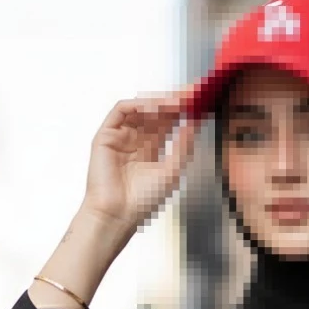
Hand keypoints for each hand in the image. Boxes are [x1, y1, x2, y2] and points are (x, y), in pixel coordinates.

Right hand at [82, 87, 197, 228]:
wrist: (118, 215)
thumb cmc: (143, 201)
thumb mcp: (172, 171)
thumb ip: (183, 146)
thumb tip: (195, 122)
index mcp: (152, 149)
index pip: (169, 121)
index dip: (184, 110)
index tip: (202, 100)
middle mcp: (136, 139)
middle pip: (156, 111)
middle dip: (175, 100)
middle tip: (194, 93)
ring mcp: (121, 135)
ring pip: (141, 108)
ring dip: (160, 101)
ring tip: (178, 101)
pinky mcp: (106, 134)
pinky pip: (122, 110)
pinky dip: (139, 104)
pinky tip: (155, 107)